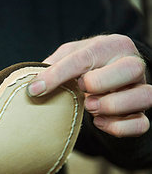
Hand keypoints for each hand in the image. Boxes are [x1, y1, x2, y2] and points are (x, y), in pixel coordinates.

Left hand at [27, 34, 151, 136]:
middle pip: (132, 68)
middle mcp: (132, 65)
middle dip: (101, 83)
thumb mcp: (66, 58)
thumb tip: (32, 84)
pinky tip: (99, 123)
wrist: (102, 81)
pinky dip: (120, 127)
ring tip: (90, 107)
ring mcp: (140, 89)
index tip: (35, 89)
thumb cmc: (82, 67)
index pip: (86, 57)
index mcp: (111, 46)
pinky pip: (142, 123)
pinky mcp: (141, 113)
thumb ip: (52, 66)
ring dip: (114, 105)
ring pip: (146, 96)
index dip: (57, 75)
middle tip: (81, 92)